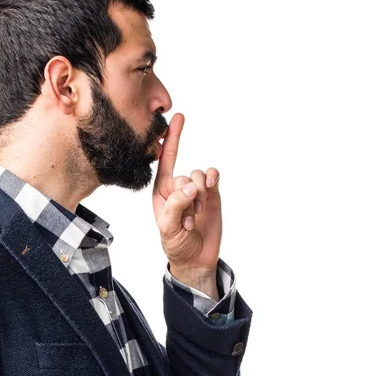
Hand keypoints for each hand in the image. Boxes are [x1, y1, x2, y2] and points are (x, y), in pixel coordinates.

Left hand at [152, 113, 222, 273]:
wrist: (196, 257)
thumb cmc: (175, 243)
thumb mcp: (167, 227)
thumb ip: (176, 205)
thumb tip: (190, 186)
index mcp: (161, 191)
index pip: (164, 159)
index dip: (171, 138)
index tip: (176, 118)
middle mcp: (177, 186)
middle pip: (185, 173)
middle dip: (189, 197)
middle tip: (187, 219)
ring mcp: (195, 189)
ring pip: (200, 176)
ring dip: (201, 197)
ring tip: (197, 216)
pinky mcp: (212, 193)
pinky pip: (213, 176)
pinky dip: (213, 181)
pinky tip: (211, 191)